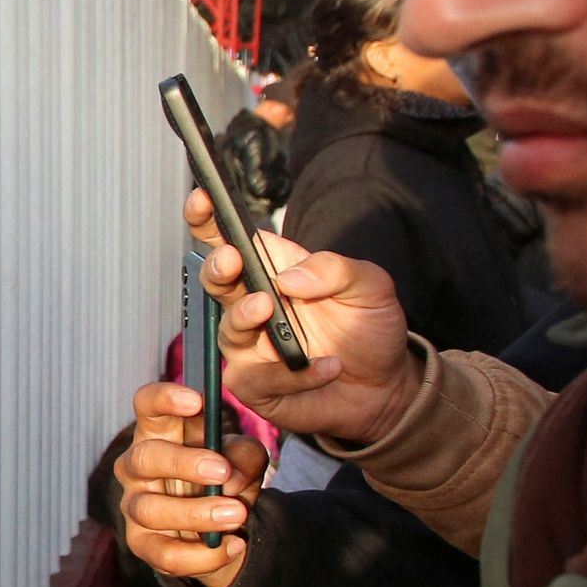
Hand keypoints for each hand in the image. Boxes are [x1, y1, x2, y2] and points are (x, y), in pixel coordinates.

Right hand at [117, 380, 267, 586]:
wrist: (224, 532)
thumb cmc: (225, 480)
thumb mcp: (245, 461)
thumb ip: (246, 456)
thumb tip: (230, 475)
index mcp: (160, 433)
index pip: (146, 405)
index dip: (163, 398)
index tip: (195, 400)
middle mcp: (138, 466)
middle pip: (144, 457)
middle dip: (182, 463)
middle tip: (221, 470)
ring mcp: (135, 505)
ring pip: (151, 509)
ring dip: (196, 513)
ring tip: (236, 514)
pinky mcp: (143, 544)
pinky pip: (164, 554)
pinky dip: (202, 555)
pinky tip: (232, 546)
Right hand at [179, 188, 418, 448]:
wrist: (384, 387)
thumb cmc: (370, 329)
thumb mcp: (370, 286)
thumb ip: (335, 270)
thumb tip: (288, 277)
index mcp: (274, 270)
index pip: (231, 239)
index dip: (209, 219)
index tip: (202, 199)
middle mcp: (254, 304)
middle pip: (216, 280)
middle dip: (217, 267)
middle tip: (232, 260)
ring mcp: (251, 346)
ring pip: (228, 330)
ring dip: (245, 317)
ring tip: (269, 309)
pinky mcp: (256, 385)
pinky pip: (258, 377)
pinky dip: (294, 374)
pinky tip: (326, 367)